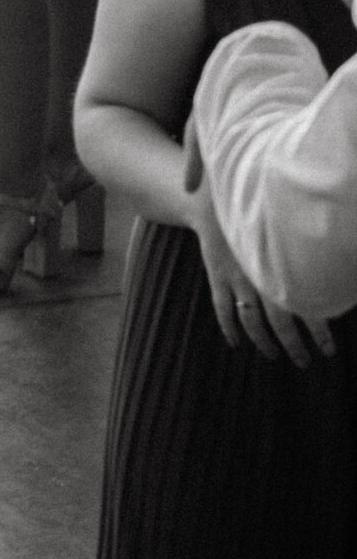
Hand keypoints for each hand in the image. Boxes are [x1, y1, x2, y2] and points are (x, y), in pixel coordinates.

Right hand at [192, 181, 334, 366]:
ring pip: (251, 319)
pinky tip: (236, 343)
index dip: (320, 332)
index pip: (306, 307)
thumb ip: (309, 253)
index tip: (330, 351)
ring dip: (263, 341)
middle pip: (280, 320)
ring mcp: (236, 276)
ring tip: (274, 357)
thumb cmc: (261, 208)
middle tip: (306, 363)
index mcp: (282, 266)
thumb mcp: (289, 229)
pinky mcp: (217, 273)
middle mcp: (260, 275)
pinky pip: (221, 307)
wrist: (217, 195)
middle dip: (294, 345)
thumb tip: (341, 274)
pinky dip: (228, 327)